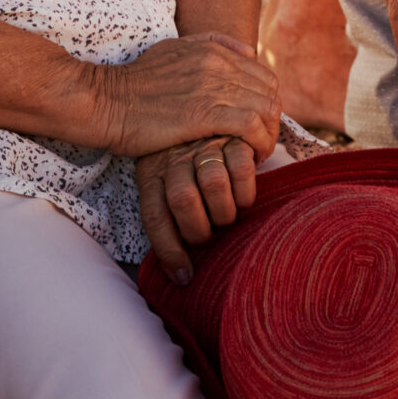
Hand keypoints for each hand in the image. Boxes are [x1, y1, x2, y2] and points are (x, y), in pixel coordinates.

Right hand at [93, 31, 277, 161]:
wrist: (105, 101)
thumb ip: (209, 45)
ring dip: (268, 134)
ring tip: (256, 153)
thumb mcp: (172, 50)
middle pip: (270, 91)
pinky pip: (252, 126)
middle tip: (259, 143)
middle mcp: (218, 63)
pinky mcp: (205, 113)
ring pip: (267, 108)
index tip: (257, 125)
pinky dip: (259, 143)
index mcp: (212, 49)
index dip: (266, 102)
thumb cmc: (135, 84)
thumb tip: (246, 51)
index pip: (263, 74)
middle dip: (271, 120)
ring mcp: (212, 87)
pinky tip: (250, 157)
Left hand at [136, 133, 260, 283]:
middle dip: (199, 229)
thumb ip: (167, 217)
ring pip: (214, 183)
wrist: (210, 121)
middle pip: (184, 199)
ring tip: (226, 217)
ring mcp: (205, 146)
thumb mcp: (164, 185)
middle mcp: (176, 157)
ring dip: (224, 211)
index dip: (168, 251)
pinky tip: (243, 199)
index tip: (183, 277)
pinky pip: (242, 169)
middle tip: (208, 235)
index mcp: (152, 172)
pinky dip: (245, 193)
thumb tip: (180, 274)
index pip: (154, 216)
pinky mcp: (234, 138)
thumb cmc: (187, 169)